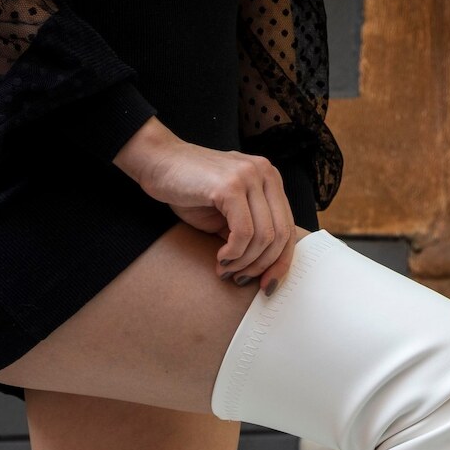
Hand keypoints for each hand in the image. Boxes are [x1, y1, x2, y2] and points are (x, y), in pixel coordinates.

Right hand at [114, 117, 295, 296]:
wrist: (160, 163)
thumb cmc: (191, 191)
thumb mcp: (229, 215)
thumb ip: (252, 232)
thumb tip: (268, 269)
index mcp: (270, 180)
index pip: (289, 229)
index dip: (281, 263)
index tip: (267, 286)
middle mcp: (265, 173)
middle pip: (281, 235)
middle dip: (261, 266)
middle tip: (240, 278)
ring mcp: (249, 176)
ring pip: (263, 237)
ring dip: (244, 263)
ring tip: (225, 269)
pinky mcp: (230, 185)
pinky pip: (244, 233)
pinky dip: (233, 253)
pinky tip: (220, 257)